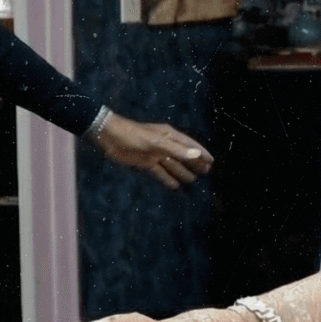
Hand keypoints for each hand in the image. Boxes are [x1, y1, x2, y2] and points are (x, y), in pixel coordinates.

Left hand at [95, 111, 212, 188]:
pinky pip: (159, 172)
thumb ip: (176, 150)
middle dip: (194, 163)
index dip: (201, 153)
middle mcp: (164, 144)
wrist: (109, 137)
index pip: (190, 145)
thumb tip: (196, 155)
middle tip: (206, 172)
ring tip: (193, 180)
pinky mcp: (144, 162)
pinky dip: (167, 179)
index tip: (211, 161)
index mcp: (168, 135)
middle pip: (183, 155)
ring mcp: (154, 154)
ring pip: (172, 165)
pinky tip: (174, 186)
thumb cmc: (133, 135)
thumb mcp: (156, 142)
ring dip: (182, 172)